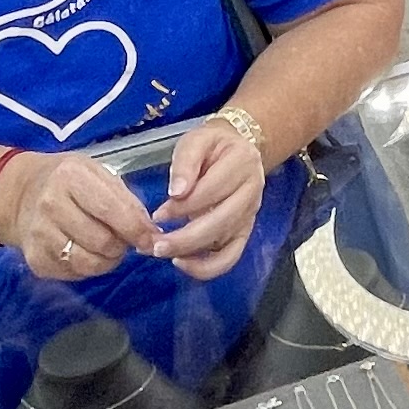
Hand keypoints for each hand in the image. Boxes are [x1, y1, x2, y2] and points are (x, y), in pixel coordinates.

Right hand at [0, 152, 157, 282]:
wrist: (19, 194)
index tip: (151, 238)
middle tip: (123, 240)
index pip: (112, 210)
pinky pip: (74, 273)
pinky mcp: (36, 259)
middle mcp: (51, 205)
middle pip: (103, 242)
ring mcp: (40, 234)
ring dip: (107, 260)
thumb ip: (124, 200)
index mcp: (71, 177)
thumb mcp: (96, 174)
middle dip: (122, 246)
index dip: (137, 229)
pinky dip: (87, 267)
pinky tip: (85, 251)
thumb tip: (150, 233)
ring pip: (89, 263)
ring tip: (107, 247)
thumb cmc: (66, 181)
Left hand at [150, 118, 267, 278]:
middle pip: (220, 222)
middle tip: (156, 245)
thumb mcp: (196, 140)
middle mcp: (252, 192)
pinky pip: (230, 257)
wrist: (237, 148)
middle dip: (185, 238)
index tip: (158, 214)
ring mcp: (250, 215)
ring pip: (226, 244)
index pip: (212, 190)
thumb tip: (176, 192)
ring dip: (192, 254)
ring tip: (164, 253)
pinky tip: (183, 263)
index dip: (183, 206)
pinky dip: (208, 268)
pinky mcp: (244, 232)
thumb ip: (185, 162)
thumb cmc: (212, 145)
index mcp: (242, 163)